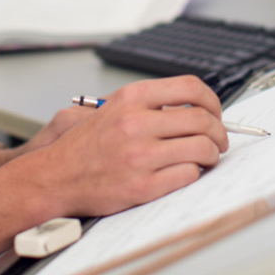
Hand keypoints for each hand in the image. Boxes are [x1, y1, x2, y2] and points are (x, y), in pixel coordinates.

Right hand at [19, 75, 227, 217]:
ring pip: (201, 149)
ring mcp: (139, 156)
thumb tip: (195, 105)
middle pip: (202, 120)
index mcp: (131, 98)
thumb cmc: (86, 144)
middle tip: (219, 140)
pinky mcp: (141, 187)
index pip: (190, 88)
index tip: (215, 112)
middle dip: (219, 132)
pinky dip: (195, 173)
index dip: (212, 100)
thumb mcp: (114, 108)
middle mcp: (136, 123)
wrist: (56, 176)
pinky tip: (187, 172)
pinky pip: (188, 175)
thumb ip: (151, 103)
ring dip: (212, 155)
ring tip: (206, 158)